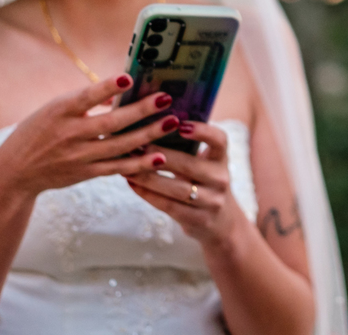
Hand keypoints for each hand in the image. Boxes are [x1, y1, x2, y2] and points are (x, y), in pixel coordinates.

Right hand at [0, 74, 181, 197]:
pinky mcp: (86, 173)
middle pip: (110, 123)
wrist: (15, 172)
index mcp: (59, 111)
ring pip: (119, 146)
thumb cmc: (39, 131)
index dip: (106, 88)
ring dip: (148, 135)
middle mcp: (69, 134)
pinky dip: (139, 164)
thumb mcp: (54, 109)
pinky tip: (159, 157)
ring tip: (172, 123)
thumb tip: (121, 89)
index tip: (128, 78)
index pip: (85, 97)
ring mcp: (79, 156)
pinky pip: (117, 168)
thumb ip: (86, 101)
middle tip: (166, 99)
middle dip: (141, 111)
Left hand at [125, 121, 245, 248]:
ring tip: (126, 166)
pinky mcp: (198, 220)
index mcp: (221, 159)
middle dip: (159, 155)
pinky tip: (132, 184)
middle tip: (135, 146)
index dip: (202, 131)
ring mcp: (211, 201)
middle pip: (189, 165)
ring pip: (176, 189)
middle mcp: (220, 179)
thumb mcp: (205, 164)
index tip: (180, 125)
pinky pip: (168, 206)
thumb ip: (187, 148)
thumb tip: (150, 124)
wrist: (220, 223)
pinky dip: (147, 194)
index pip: (219, 140)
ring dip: (148, 177)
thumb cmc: (203, 183)